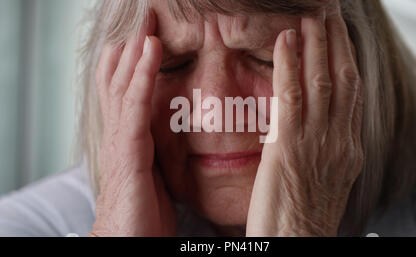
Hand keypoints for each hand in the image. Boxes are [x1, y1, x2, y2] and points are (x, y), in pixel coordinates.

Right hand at [89, 10, 175, 236]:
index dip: (132, 62)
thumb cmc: (143, 213)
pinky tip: (150, 49)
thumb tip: (170, 135)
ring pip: (123, 83)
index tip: (145, 37)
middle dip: (130, 48)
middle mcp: (119, 133)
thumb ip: (156, 150)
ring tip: (146, 21)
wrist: (127, 241)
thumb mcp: (152, 174)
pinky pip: (135, 103)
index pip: (124, 90)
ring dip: (136, 49)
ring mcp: (121, 139)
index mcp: (127, 138)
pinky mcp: (129, 150)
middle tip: (142, 19)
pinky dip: (142, 73)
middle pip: (118, 80)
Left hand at [246, 1, 363, 236]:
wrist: (297, 244)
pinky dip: (289, 65)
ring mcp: (317, 143)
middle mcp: (338, 141)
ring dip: (316, 44)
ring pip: (322, 81)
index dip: (346, 61)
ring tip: (311, 17)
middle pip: (343, 80)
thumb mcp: (321, 178)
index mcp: (346, 150)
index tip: (339, 39)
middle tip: (329, 15)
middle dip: (336, 44)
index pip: (351, 95)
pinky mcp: (289, 148)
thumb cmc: (304, 218)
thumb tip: (309, 125)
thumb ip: (320, 148)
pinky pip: (291, 96)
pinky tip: (286, 41)